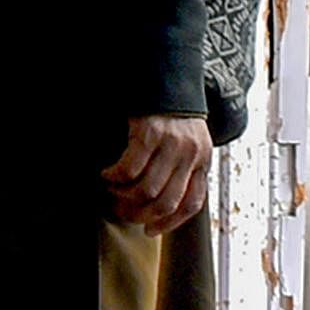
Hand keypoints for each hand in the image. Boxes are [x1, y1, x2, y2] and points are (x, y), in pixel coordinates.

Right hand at [101, 114, 212, 230]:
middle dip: (140, 214)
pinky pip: (129, 168)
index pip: (192, 203)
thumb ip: (183, 171)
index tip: (150, 230)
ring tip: (112, 191)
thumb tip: (161, 207)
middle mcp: (191, 154)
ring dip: (123, 196)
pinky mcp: (149, 132)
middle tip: (123, 212)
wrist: (167, 78)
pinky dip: (114, 177)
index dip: (170, 223)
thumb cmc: (174, 117)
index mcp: (203, 160)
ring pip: (146, 189)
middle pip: (166, 201)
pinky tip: (107, 174)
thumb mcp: (189, 145)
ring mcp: (171, 144)